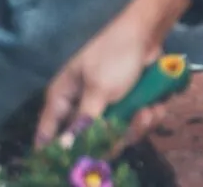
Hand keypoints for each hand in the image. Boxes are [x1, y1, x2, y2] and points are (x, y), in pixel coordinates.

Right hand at [35, 12, 165, 150]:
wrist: (147, 36)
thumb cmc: (114, 56)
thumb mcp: (99, 89)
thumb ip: (83, 122)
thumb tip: (64, 147)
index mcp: (63, 97)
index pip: (47, 131)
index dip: (54, 151)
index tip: (69, 165)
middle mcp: (80, 107)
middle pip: (88, 142)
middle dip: (114, 137)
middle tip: (132, 123)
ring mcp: (104, 109)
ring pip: (115, 137)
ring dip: (136, 126)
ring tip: (147, 109)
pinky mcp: (125, 108)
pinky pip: (133, 126)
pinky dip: (146, 117)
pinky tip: (154, 105)